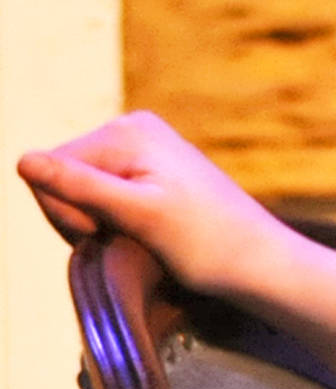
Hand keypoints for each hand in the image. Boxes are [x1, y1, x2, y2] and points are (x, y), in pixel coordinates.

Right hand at [17, 109, 280, 296]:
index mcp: (124, 131)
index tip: (112, 233)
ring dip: (97, 223)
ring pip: (78, 191)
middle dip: (82, 218)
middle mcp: (130, 127)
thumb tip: (23, 160)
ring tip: (141, 235)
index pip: (48, 171)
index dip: (69, 215)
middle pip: (62, 179)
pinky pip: (102, 195)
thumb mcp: (138, 215)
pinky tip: (143, 230)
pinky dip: (112, 220)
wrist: (259, 261)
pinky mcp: (149, 168)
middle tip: (129, 237)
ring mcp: (141, 147)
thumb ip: (79, 187)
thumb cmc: (207, 244)